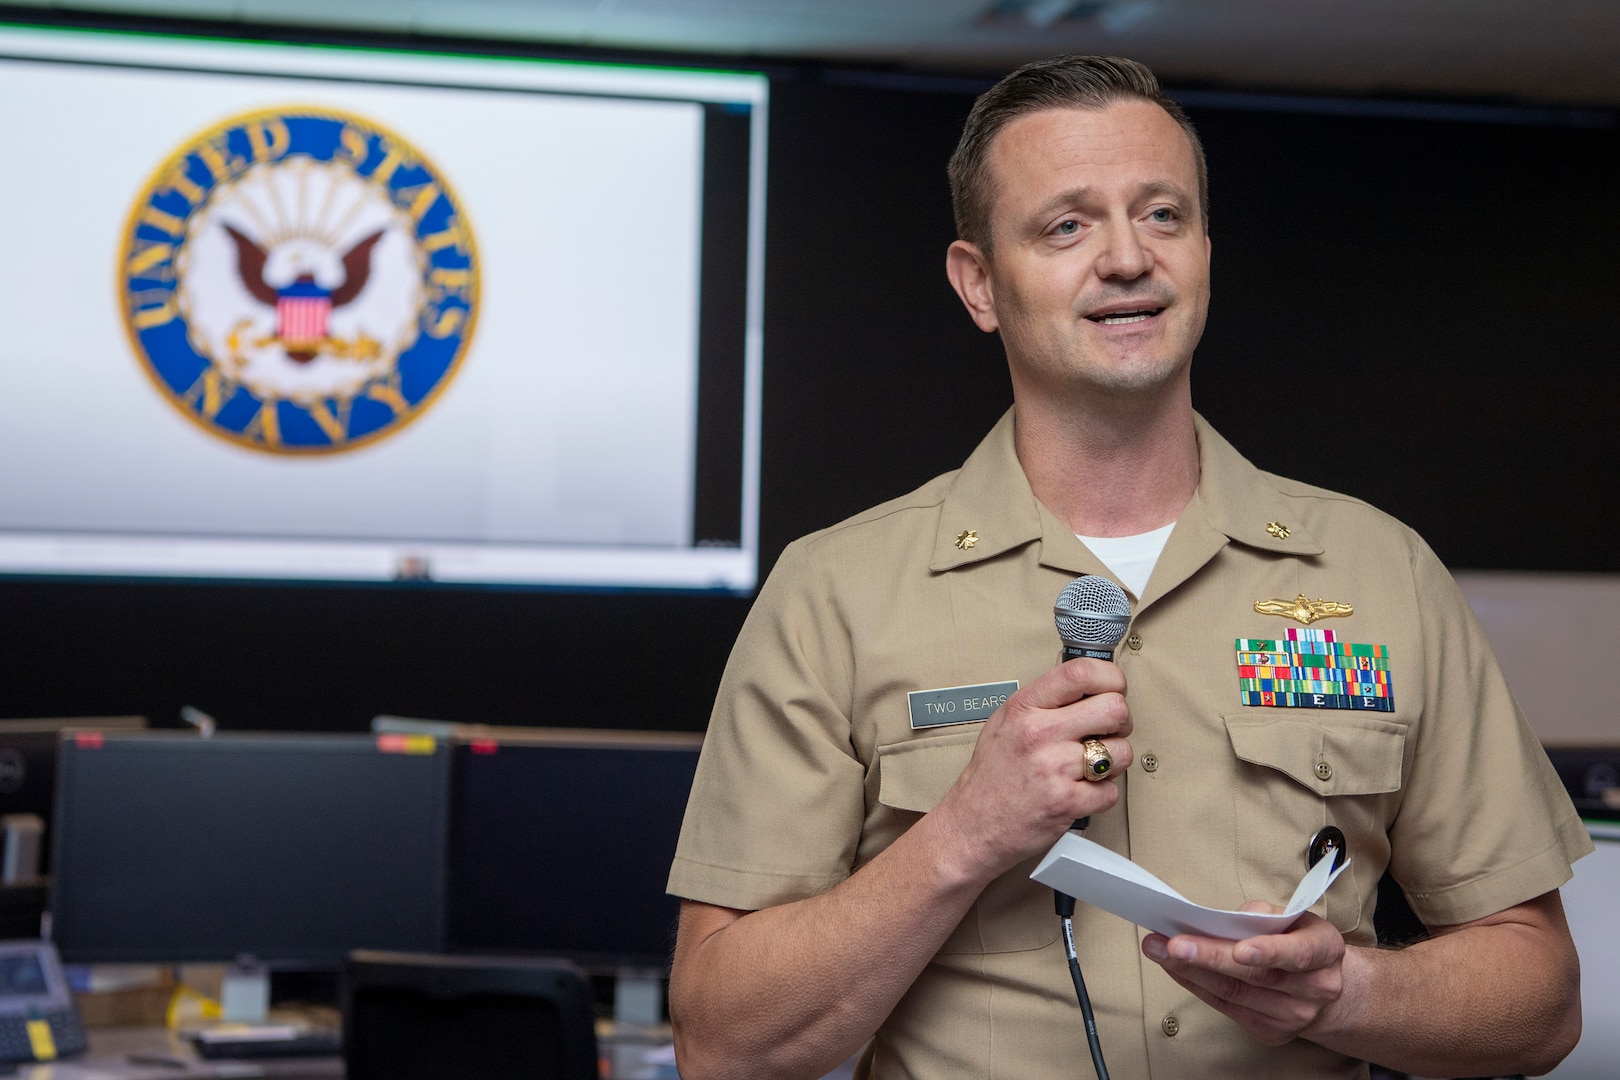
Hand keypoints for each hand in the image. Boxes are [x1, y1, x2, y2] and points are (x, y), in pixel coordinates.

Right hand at [930, 658, 1131, 880]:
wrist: (970, 826)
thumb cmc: (990, 777)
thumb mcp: (1004, 722)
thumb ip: (1043, 702)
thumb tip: (1088, 688)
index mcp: (1024, 708)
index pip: (1080, 672)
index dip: (1110, 678)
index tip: (1113, 689)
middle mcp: (1039, 733)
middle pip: (1114, 709)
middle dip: (1121, 722)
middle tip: (1109, 732)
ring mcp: (1053, 768)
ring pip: (1121, 751)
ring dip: (1115, 761)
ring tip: (1091, 767)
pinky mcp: (1066, 803)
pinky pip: (1111, 791)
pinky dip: (1101, 795)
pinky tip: (1081, 792)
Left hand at [1141, 903, 1345, 1044]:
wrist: (1324, 988)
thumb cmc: (1300, 941)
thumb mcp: (1295, 917)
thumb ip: (1265, 913)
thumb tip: (1231, 919)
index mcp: (1325, 950)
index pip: (1298, 953)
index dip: (1269, 952)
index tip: (1240, 950)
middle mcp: (1314, 987)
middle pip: (1257, 976)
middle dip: (1210, 958)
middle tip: (1173, 944)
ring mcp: (1293, 1015)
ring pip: (1235, 993)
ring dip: (1191, 971)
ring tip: (1159, 950)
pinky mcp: (1270, 1031)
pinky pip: (1226, 1007)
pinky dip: (1196, 985)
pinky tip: (1174, 968)